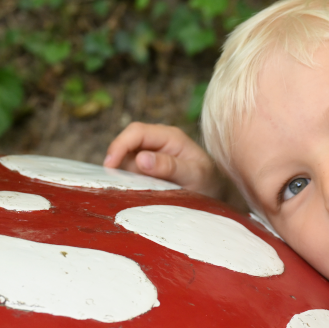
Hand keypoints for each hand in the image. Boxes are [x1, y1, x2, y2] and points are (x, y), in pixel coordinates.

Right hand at [104, 122, 224, 197]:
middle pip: (126, 144)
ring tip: (133, 191)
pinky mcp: (146, 170)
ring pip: (124, 160)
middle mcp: (157, 142)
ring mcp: (150, 155)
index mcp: (169, 136)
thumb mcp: (194, 175)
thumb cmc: (210, 182)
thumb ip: (170, 166)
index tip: (110, 166)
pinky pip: (129, 172)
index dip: (120, 145)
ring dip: (122, 175)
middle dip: (117, 161)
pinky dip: (127, 182)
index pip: (136, 132)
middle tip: (115, 184)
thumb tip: (141, 158)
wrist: (218, 195)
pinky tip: (134, 193)